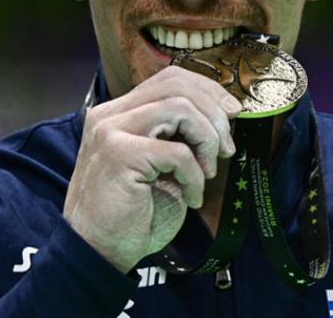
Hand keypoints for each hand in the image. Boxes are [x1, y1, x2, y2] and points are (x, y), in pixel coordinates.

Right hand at [63, 66, 241, 272]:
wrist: (100, 253)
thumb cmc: (135, 212)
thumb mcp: (164, 163)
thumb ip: (180, 133)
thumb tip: (224, 111)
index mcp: (120, 112)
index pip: (171, 79)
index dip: (208, 90)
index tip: (232, 114)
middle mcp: (110, 114)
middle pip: (178, 85)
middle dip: (214, 113)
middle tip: (227, 147)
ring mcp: (111, 131)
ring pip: (180, 107)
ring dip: (207, 139)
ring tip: (209, 171)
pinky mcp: (120, 155)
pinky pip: (178, 151)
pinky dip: (195, 175)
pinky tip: (192, 196)